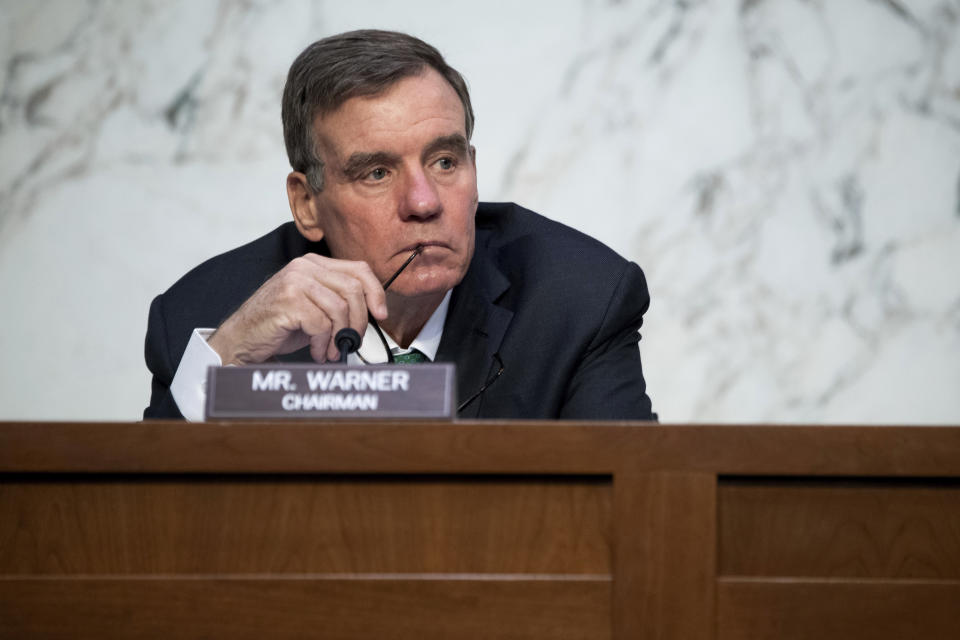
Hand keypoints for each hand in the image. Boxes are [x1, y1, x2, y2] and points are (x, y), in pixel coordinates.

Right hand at [208, 254, 386, 363]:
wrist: (241, 339)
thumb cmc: (278, 325)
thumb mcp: (314, 307)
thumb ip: (339, 300)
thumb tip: (374, 311)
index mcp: (314, 264)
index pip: (359, 269)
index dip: (376, 292)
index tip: (381, 314)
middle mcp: (304, 267)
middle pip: (353, 289)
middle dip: (359, 321)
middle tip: (351, 341)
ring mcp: (295, 282)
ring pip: (340, 308)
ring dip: (340, 337)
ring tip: (330, 351)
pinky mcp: (289, 301)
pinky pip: (322, 324)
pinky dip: (323, 344)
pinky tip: (316, 351)